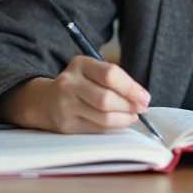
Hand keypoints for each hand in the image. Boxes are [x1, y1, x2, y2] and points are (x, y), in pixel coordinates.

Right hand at [0, 55, 150, 133]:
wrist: (48, 101)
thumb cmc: (82, 84)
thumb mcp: (94, 72)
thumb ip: (116, 80)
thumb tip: (141, 97)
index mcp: (80, 64)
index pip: (110, 74)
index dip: (131, 88)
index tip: (144, 96)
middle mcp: (69, 83)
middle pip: (107, 98)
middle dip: (129, 105)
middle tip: (142, 108)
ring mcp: (65, 105)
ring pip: (103, 116)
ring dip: (124, 118)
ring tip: (132, 116)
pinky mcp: (66, 125)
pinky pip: (97, 128)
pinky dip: (113, 126)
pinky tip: (119, 121)